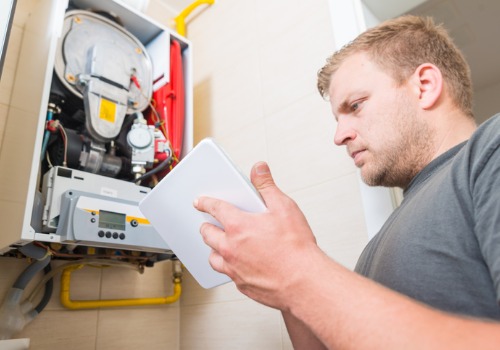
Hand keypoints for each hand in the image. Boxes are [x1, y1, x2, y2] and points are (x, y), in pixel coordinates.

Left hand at [194, 162, 319, 309]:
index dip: (205, 203)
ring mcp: (234, 268)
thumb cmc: (296, 248)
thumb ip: (267, 186)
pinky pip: (227, 273)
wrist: (303, 282)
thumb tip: (259, 168)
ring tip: (221, 245)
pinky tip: (238, 264)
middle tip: (209, 223)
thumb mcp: (284, 207)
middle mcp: (230, 247)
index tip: (200, 202)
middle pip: (208, 234)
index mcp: (238, 226)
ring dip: (214, 249)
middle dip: (206, 226)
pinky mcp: (241, 284)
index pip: (215, 209)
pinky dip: (229, 267)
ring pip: (213, 257)